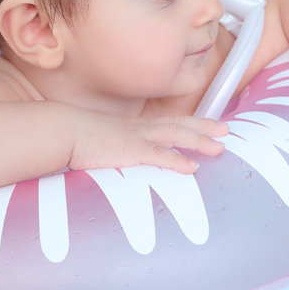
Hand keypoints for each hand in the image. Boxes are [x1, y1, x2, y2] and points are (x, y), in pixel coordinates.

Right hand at [68, 110, 228, 173]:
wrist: (61, 130)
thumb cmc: (76, 137)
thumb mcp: (102, 139)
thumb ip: (116, 147)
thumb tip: (121, 156)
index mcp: (135, 126)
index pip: (170, 121)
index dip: (193, 122)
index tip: (212, 124)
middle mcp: (140, 128)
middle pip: (179, 124)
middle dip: (204, 126)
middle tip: (226, 130)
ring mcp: (136, 138)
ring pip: (175, 135)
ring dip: (199, 140)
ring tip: (219, 148)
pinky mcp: (129, 151)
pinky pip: (158, 155)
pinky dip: (177, 160)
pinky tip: (191, 168)